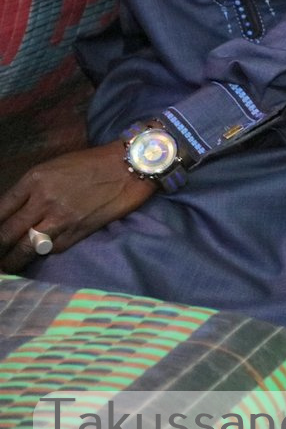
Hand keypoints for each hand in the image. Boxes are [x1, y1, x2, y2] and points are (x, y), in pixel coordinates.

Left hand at [0, 143, 154, 270]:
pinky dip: (43, 254)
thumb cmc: (93, 162)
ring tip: (8, 266)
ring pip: (26, 247)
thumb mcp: (55, 167)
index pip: (0, 209)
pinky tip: (38, 255)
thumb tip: (15, 211)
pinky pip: (52, 249)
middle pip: (7, 232)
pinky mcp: (79, 231)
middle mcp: (43, 200)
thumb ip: (33, 188)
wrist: (131, 166)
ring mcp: (61, 218)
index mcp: (34, 179)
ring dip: (13, 260)